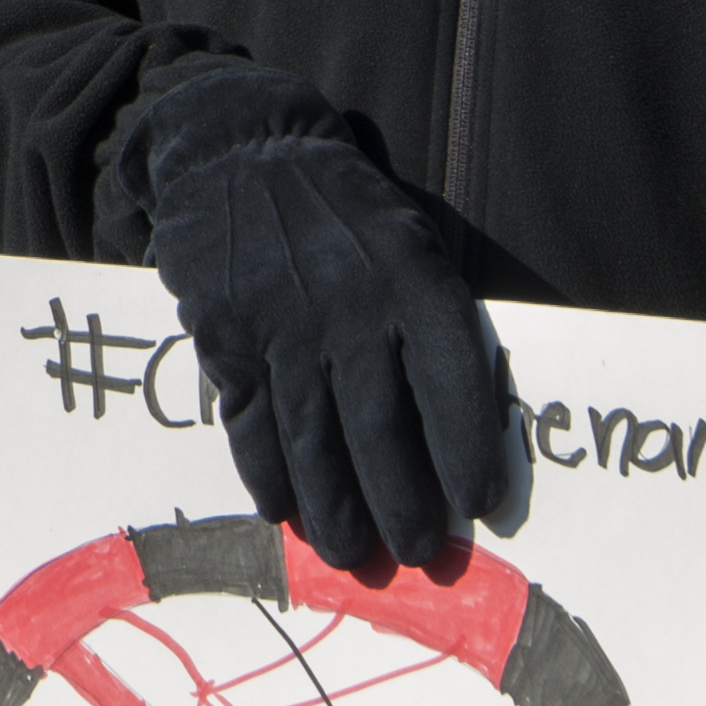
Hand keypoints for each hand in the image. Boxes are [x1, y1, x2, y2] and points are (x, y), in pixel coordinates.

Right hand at [110, 67, 514, 578]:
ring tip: (348, 555)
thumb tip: (465, 428)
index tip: (478, 505)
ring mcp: (283, 322)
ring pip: (314, 440)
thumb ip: (435, 321)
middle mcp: (352, 304)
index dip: (468, 451)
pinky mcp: (227, 334)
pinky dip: (267, 474)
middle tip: (416, 553)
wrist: (241, 150)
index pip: (453, 383)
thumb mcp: (412, 238)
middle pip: (382, 430)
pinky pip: (251, 423)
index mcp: (414, 276)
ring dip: (333, 509)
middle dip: (402, 504)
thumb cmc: (344, 211)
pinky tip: (282, 510)